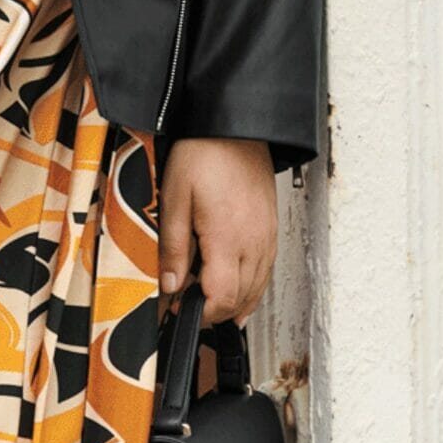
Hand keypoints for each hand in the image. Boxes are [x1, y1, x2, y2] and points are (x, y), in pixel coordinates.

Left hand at [157, 137, 278, 326]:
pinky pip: (266, 271)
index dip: (201, 313)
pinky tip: (238, 290)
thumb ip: (173, 248)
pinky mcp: (271, 230)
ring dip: (234, 303)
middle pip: (241, 299)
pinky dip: (251, 288)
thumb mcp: (174, 200)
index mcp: (227, 238)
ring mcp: (266, 238)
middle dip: (214, 311)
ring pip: (257, 289)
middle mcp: (253, 243)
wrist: (235, 128)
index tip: (180, 310)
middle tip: (188, 306)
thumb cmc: (204, 156)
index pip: (222, 297)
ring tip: (209, 303)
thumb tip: (170, 286)